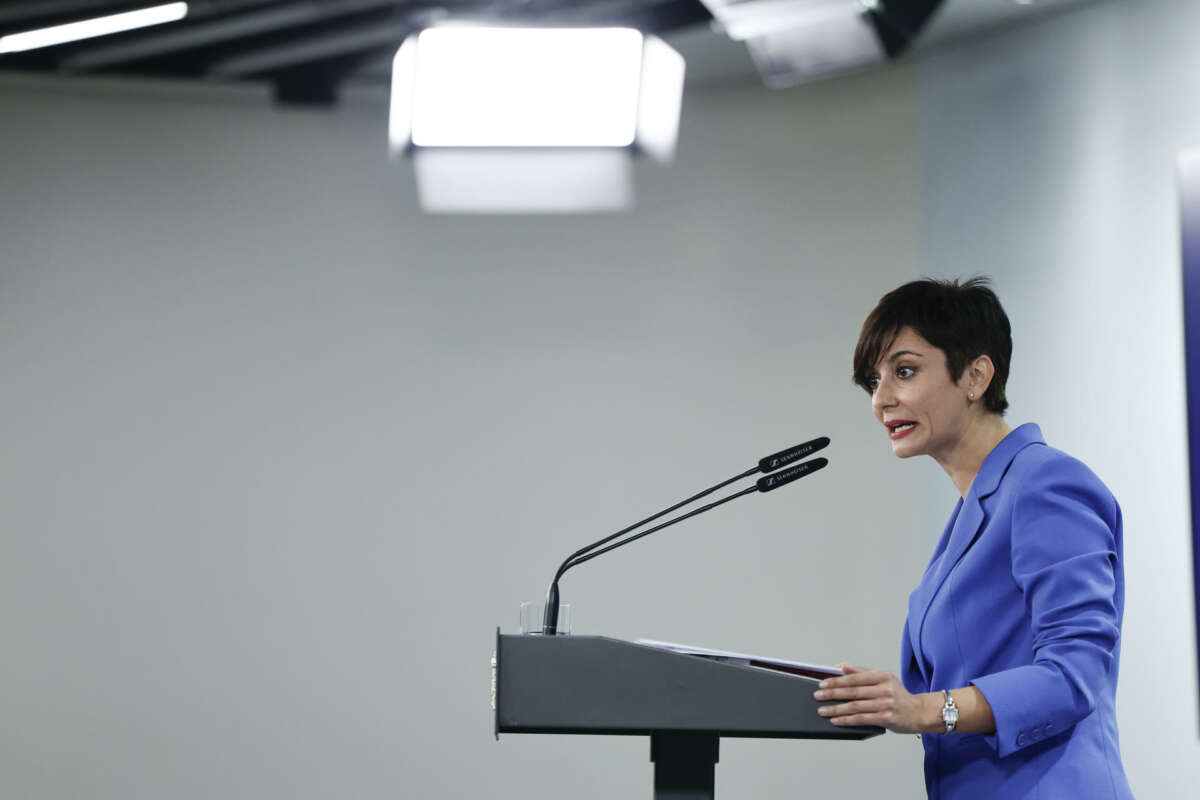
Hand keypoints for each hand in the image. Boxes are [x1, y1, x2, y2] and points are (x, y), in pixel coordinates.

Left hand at [812, 663, 933, 733]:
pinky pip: (861, 719)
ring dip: (836, 708)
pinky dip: (846, 720)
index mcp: (882, 676)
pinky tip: (836, 720)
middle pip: (853, 691)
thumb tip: (841, 667)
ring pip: (855, 706)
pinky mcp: (886, 718)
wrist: (919, 712)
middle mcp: (885, 689)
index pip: (854, 677)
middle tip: (817, 696)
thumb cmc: (898, 695)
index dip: (836, 681)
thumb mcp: (883, 678)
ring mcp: (886, 704)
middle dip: (832, 694)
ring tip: (822, 710)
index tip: (822, 683)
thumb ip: (862, 672)